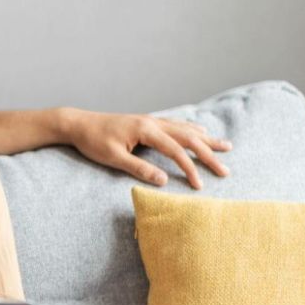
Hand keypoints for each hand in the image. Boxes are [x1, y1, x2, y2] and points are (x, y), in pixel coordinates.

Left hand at [62, 109, 230, 189]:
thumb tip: (163, 180)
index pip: (176, 150)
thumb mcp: (113, 158)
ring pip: (185, 129)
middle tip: (226, 169)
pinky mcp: (146, 122)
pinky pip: (176, 125)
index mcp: (146, 130)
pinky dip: (191, 130)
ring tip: (225, 146)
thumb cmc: (93, 141)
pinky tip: (199, 133)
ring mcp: (150, 120)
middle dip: (209, 153)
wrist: (78, 124)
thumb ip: (139, 168)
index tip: (200, 184)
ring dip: (206, 139)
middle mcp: (152, 122)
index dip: (190, 168)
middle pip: (188, 138)